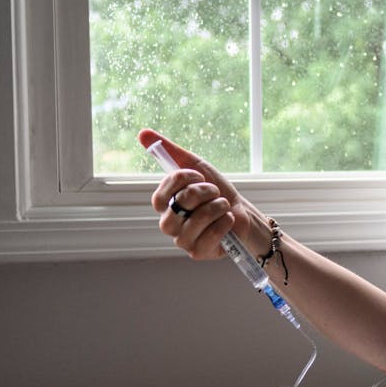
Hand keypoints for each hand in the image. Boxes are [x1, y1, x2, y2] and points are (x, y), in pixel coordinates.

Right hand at [139, 128, 254, 259]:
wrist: (242, 212)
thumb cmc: (216, 192)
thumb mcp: (195, 166)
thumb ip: (169, 151)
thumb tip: (143, 133)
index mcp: (165, 205)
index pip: (160, 195)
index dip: (181, 182)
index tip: (198, 175)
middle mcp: (169, 224)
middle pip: (180, 204)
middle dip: (204, 192)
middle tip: (214, 191)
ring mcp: (182, 241)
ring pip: (196, 220)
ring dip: (217, 206)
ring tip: (223, 205)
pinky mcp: (199, 253)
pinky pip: (210, 235)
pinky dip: (224, 222)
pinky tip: (227, 220)